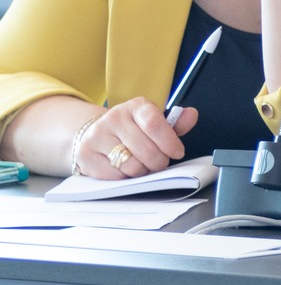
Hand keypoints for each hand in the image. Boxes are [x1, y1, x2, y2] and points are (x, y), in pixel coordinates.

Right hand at [74, 98, 195, 178]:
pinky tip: (124, 168)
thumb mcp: (154, 123)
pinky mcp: (86, 155)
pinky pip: (115, 176)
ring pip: (132, 166)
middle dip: (159, 162)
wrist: (95, 134)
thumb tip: (191, 115)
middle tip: (159, 162)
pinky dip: (125, 177)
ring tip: (141, 163)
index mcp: (135, 107)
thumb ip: (175, 123)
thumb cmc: (133, 130)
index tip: (177, 152)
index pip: (154, 123)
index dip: (169, 141)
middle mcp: (114, 118)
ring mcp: (97, 136)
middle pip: (147, 150)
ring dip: (142, 171)